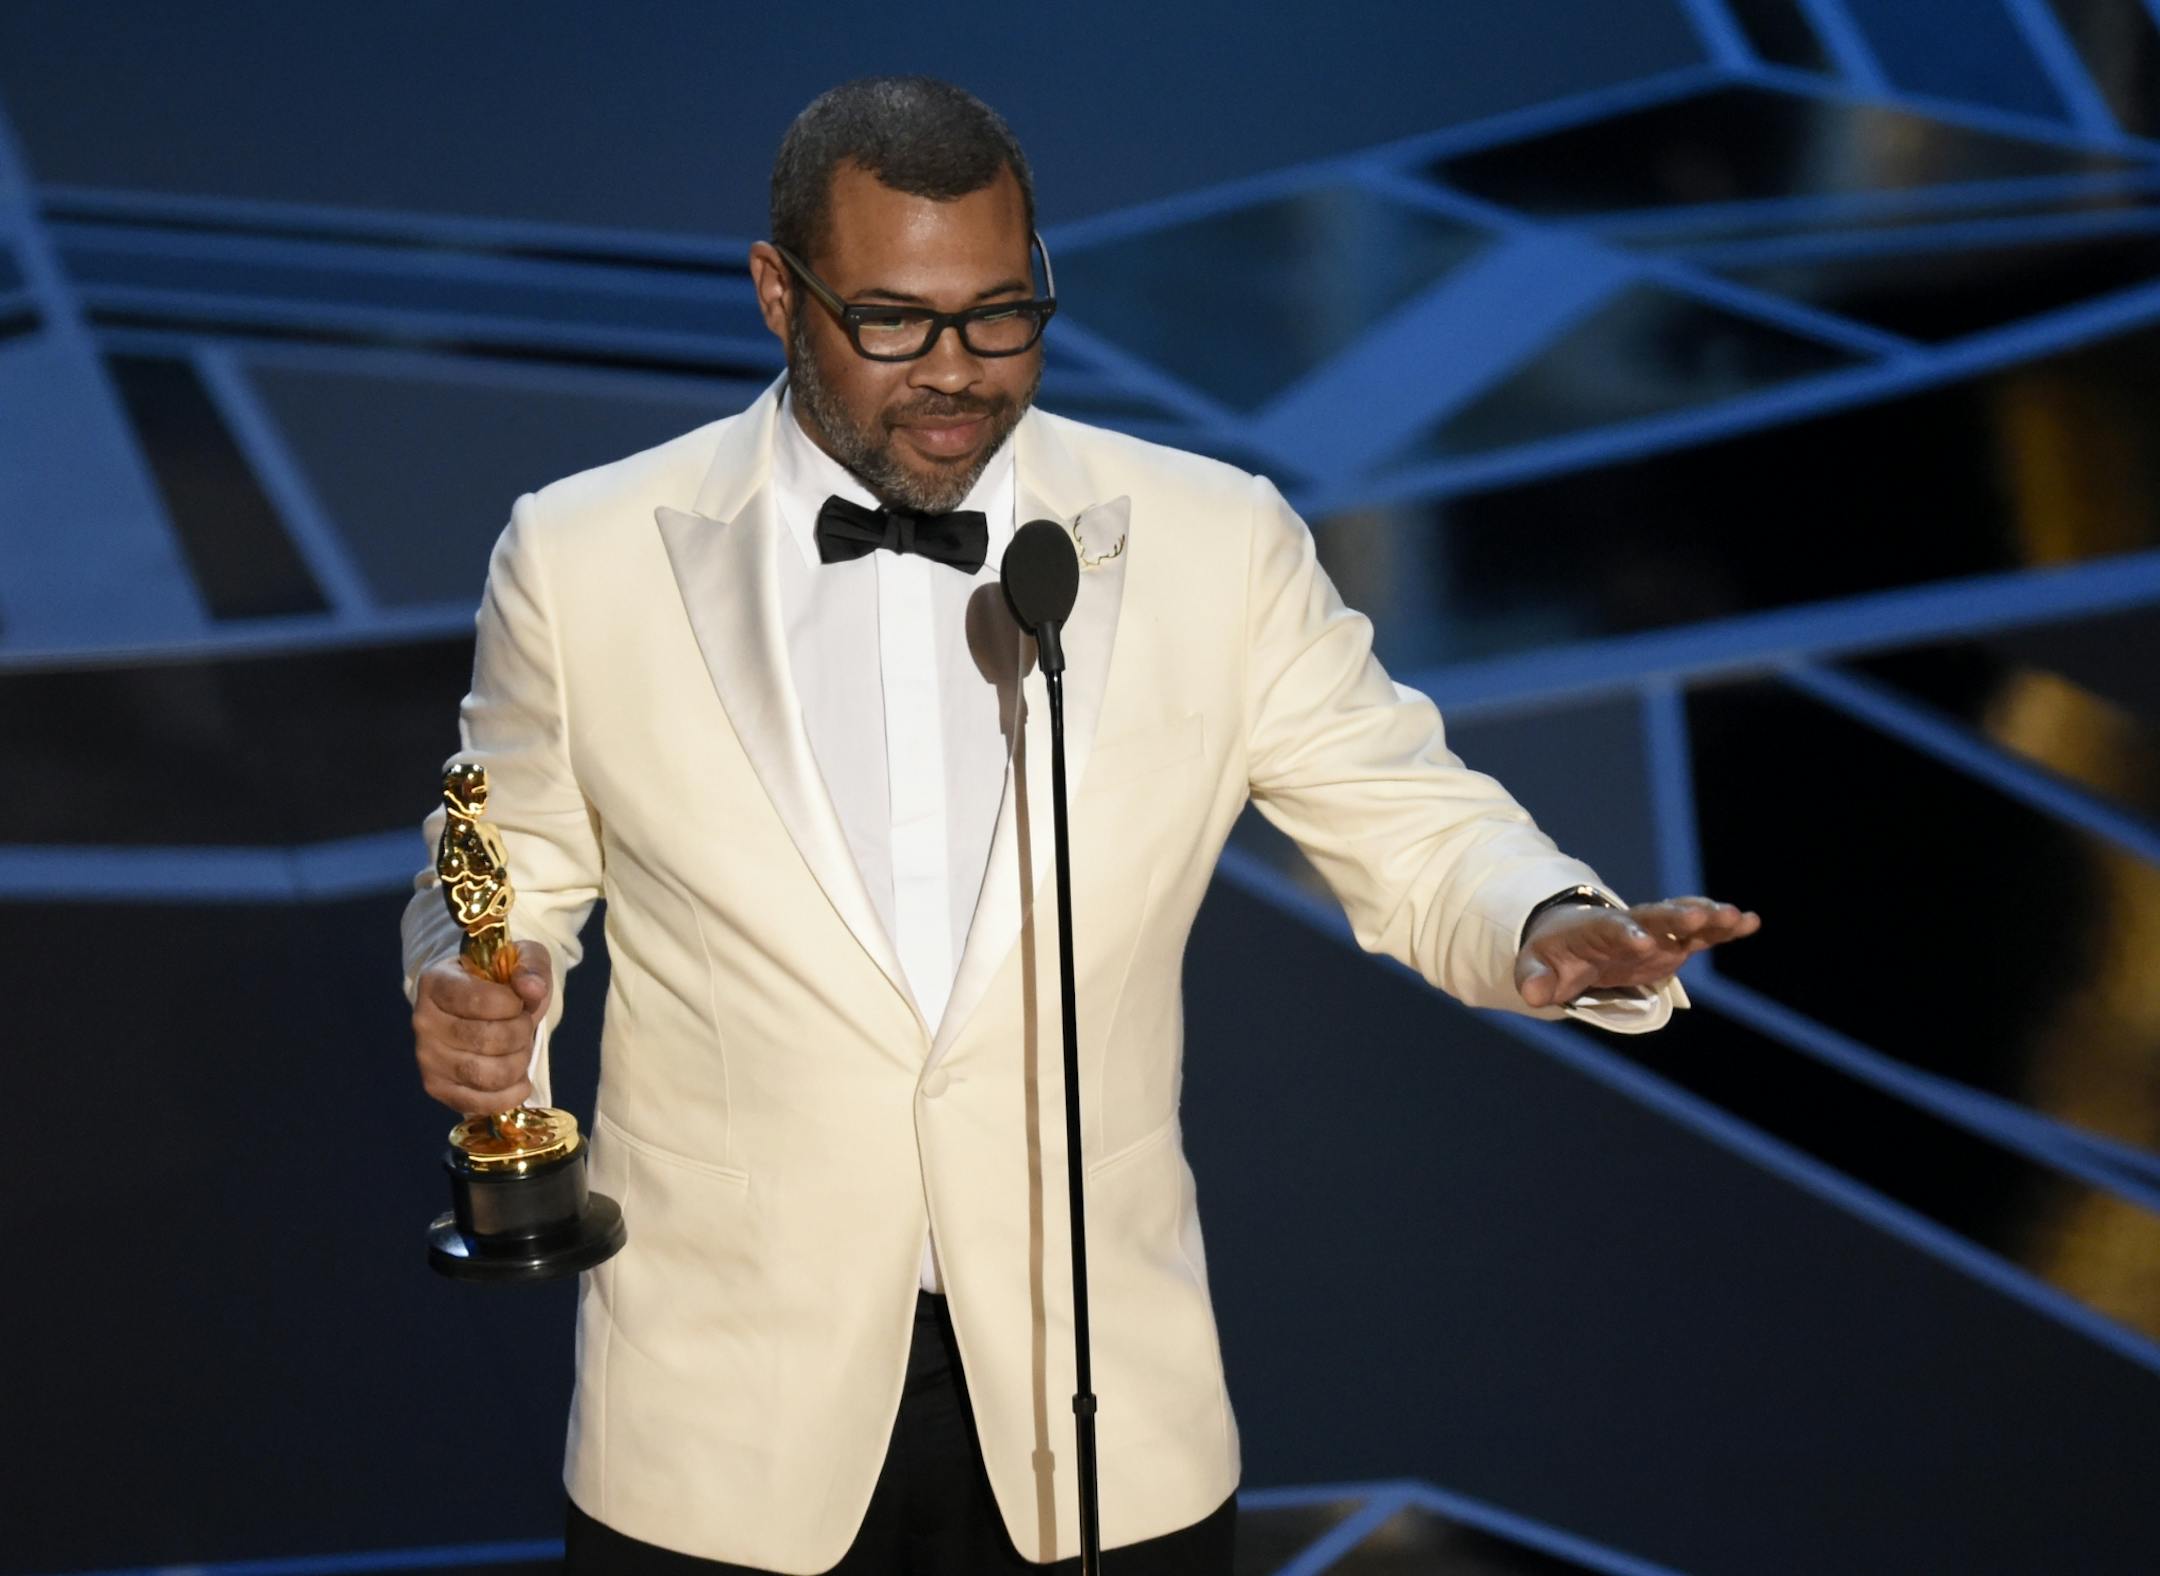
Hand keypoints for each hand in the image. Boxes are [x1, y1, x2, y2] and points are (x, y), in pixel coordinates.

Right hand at [411, 940, 553, 1114]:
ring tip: (520, 1049)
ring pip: (486, 1074)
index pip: (479, 1001)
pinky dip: (509, 1095)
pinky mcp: (437, 1087)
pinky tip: (519, 1081)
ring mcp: (427, 1058)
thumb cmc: (501, 982)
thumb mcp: (522, 959)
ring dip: (519, 1063)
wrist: (482, 1007)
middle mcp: (423, 1021)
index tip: (519, 1001)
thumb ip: (531, 966)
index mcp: (436, 982)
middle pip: (486, 1039)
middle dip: (521, 1034)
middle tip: (524, 1026)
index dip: (512, 1004)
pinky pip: (478, 1103)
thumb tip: (533, 988)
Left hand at [1514, 896, 1759, 1007]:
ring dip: (1708, 917)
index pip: (1611, 929)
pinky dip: (1724, 928)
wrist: (1570, 939)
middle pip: (1655, 917)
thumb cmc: (1553, 955)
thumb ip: (1535, 979)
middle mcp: (1631, 925)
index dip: (1625, 933)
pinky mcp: (1673, 944)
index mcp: (1595, 931)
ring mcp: (1655, 932)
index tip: (1641, 941)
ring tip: (1737, 916)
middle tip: (1699, 915)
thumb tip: (1533, 995)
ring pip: (1683, 920)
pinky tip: (1751, 921)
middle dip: (1676, 917)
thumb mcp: (1536, 966)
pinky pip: (1701, 934)